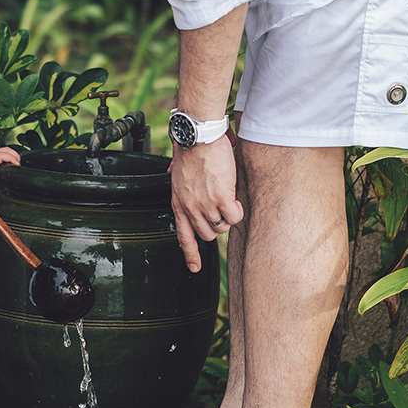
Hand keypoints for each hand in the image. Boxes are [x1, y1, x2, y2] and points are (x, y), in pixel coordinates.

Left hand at [0, 144, 19, 187]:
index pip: (4, 155)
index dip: (13, 159)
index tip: (17, 165)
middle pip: (8, 150)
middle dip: (16, 156)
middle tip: (19, 165)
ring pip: (6, 150)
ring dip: (13, 155)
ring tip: (16, 163)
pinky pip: (2, 153)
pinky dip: (8, 156)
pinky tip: (8, 163)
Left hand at [169, 135, 242, 271]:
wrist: (198, 139)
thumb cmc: (190, 150)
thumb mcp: (176, 169)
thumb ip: (176, 176)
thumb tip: (171, 170)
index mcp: (178, 203)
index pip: (184, 237)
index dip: (190, 254)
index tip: (194, 268)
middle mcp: (190, 208)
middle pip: (208, 234)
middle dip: (217, 226)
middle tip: (220, 210)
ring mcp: (205, 205)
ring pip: (222, 227)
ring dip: (227, 217)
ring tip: (228, 201)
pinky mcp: (221, 198)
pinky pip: (234, 217)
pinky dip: (237, 211)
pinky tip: (235, 200)